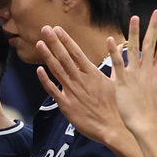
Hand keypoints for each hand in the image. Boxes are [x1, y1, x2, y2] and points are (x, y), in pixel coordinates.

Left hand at [36, 25, 126, 145]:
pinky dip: (45, 80)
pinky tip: (38, 70)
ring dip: (47, 56)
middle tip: (44, 29)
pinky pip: (53, 91)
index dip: (66, 40)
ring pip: (57, 70)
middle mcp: (81, 80)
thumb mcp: (118, 82)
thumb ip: (114, 66)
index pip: (76, 52)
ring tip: (39, 43)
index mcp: (92, 74)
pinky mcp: (67, 105)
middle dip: (54, 42)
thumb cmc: (118, 106)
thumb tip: (117, 51)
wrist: (114, 127)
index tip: (58, 29)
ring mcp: (72, 92)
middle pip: (64, 57)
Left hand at [110, 11, 156, 134]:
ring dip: (134, 32)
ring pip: (134, 49)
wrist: (146, 125)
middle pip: (152, 44)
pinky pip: (117, 63)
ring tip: (135, 17)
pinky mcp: (122, 81)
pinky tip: (109, 39)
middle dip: (155, 27)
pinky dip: (113, 51)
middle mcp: (148, 71)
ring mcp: (135, 74)